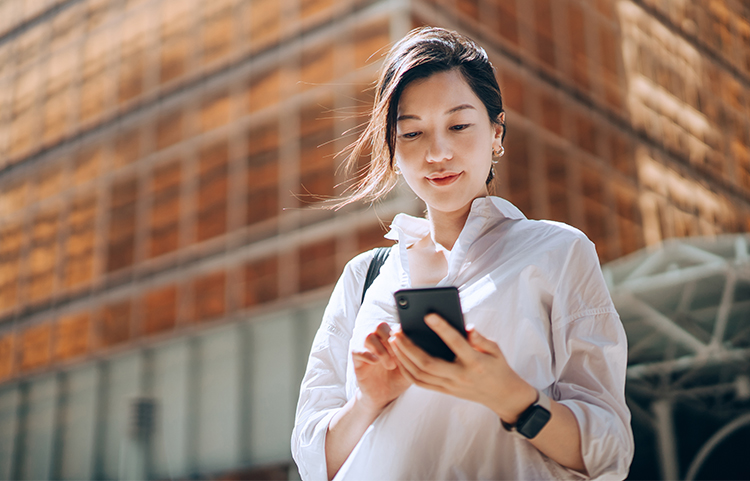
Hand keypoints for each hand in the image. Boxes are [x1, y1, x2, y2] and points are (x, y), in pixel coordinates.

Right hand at [351, 322, 411, 412]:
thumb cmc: (398, 379)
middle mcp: (377, 340)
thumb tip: (423, 343)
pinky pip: (358, 351)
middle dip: (391, 341)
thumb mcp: (411, 366)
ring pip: (369, 337)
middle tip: (399, 356)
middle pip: (380, 326)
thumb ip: (415, 354)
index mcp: (390, 338)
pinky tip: (376, 363)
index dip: (402, 335)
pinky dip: (368, 356)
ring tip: (390, 365)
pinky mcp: (356, 359)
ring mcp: (365, 348)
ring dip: (382, 351)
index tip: (409, 348)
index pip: (394, 326)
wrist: (384, 396)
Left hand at [389, 314, 535, 422]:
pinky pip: (420, 383)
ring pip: (420, 374)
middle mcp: (460, 376)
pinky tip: (399, 357)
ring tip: (393, 341)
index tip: (428, 315)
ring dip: (403, 357)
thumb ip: (480, 339)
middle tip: (397, 330)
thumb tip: (467, 327)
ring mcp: (450, 386)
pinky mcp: (444, 391)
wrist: (502, 395)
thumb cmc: (497, 366)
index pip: (456, 343)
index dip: (442, 328)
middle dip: (409, 347)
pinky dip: (406, 370)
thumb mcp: (495, 350)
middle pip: (428, 363)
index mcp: (475, 362)